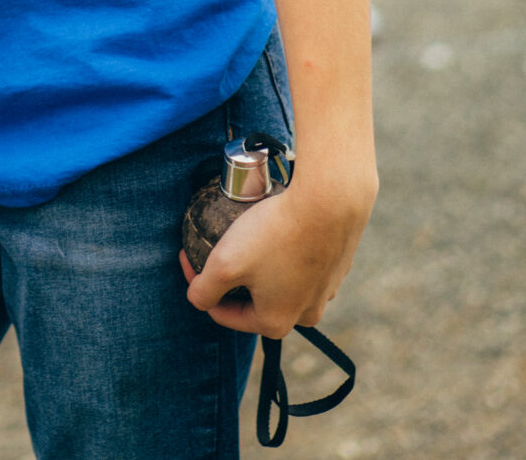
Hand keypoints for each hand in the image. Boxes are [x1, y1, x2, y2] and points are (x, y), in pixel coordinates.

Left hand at [181, 166, 374, 338]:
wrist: (330, 202)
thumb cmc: (275, 234)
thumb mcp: (225, 263)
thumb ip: (203, 290)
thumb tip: (198, 298)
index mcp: (275, 322)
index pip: (224, 313)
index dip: (200, 285)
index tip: (188, 255)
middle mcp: (305, 315)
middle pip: (253, 302)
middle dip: (233, 280)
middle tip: (219, 249)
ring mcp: (325, 293)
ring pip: (278, 283)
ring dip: (259, 266)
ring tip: (247, 238)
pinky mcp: (336, 269)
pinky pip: (300, 266)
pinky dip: (284, 253)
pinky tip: (276, 231)